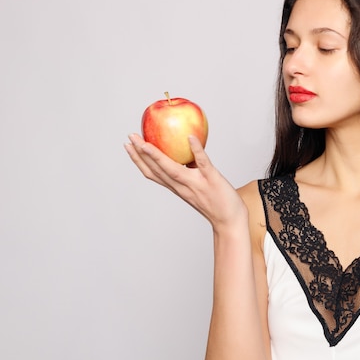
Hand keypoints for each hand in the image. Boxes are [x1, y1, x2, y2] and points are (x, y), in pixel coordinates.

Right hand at [124, 133, 246, 229]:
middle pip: (156, 170)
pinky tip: (190, 137)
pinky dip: (196, 150)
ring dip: (156, 155)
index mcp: (177, 187)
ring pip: (172, 169)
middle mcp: (182, 187)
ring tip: (145, 141)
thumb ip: (191, 169)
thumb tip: (188, 146)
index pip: (152, 174)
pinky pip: (203, 162)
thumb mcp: (198, 185)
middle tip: (130, 137)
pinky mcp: (212, 179)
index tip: (129, 146)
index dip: (138, 160)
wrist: (230, 221)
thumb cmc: (217, 202)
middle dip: (140, 154)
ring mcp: (196, 183)